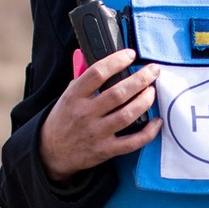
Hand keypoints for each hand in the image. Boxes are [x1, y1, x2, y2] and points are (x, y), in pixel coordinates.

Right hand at [39, 49, 162, 179]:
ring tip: (153, 91)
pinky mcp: (105, 150)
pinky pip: (131, 142)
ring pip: (127, 115)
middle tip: (153, 70)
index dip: (116, 61)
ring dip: (145, 101)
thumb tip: (109, 64)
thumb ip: (85, 80)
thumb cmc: (63, 119)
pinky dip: (148, 132)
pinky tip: (157, 121)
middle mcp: (85, 114)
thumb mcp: (67, 96)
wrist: (51, 152)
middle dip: (140, 79)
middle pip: (118, 93)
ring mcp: (96, 133)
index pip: (97, 73)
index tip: (131, 54)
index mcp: (74, 96)